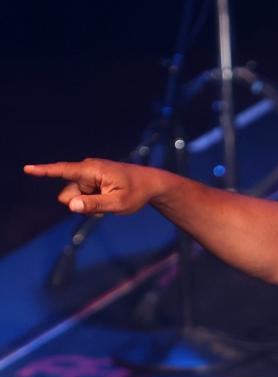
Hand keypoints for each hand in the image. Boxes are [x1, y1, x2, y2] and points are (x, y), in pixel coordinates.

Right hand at [22, 158, 163, 215]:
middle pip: (70, 194)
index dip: (44, 171)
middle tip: (105, 204)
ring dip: (89, 205)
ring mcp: (88, 175)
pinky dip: (93, 203)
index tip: (27, 169)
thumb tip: (70, 205)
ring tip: (109, 201)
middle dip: (81, 204)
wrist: (149, 184)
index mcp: (91, 170)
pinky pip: (84, 197)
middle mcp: (86, 169)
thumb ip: (94, 205)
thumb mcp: (117, 204)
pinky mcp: (91, 181)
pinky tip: (108, 200)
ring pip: (76, 197)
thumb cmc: (136, 193)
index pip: (63, 170)